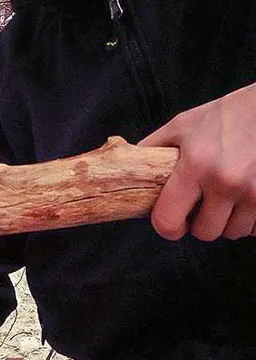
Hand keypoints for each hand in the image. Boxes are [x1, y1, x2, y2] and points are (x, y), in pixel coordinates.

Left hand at [140, 82, 255, 240]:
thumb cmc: (231, 114)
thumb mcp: (185, 125)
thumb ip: (155, 148)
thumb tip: (127, 166)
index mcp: (196, 165)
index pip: (168, 221)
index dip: (168, 227)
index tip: (174, 222)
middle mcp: (225, 180)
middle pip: (205, 232)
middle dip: (203, 222)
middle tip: (206, 203)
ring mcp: (255, 191)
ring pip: (233, 232)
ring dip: (230, 220)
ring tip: (230, 195)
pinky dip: (253, 218)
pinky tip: (248, 197)